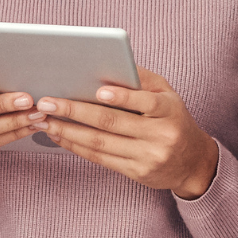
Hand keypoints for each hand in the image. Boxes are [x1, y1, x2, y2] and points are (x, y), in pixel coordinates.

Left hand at [35, 68, 218, 197]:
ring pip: (100, 143)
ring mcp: (148, 157)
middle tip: (47, 102)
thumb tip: (106, 65)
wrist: (192, 162)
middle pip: (111, 123)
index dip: (122, 97)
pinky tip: (61, 137)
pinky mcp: (137, 173)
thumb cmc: (173, 119)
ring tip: (45, 121)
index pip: (145, 102)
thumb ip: (140, 80)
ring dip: (68, 131)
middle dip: (75, 111)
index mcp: (169, 111)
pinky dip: (77, 147)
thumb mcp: (167, 94)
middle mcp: (160, 135)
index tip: (98, 91)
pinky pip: (101, 159)